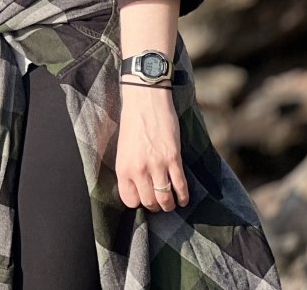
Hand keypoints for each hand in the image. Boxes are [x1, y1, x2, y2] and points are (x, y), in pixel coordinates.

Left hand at [115, 82, 187, 211]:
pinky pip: (181, 187)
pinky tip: (183, 199)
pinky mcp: (173, 159)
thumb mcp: (123, 147)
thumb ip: (129, 168)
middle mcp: (138, 170)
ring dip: (169, 205)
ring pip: (165, 199)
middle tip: (158, 202)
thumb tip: (138, 186)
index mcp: (122, 167)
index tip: (142, 198)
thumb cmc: (132, 121)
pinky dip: (183, 197)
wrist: (145, 100)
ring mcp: (157, 165)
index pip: (129, 199)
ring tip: (171, 203)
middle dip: (155, 206)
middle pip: (149, 202)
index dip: (137, 202)